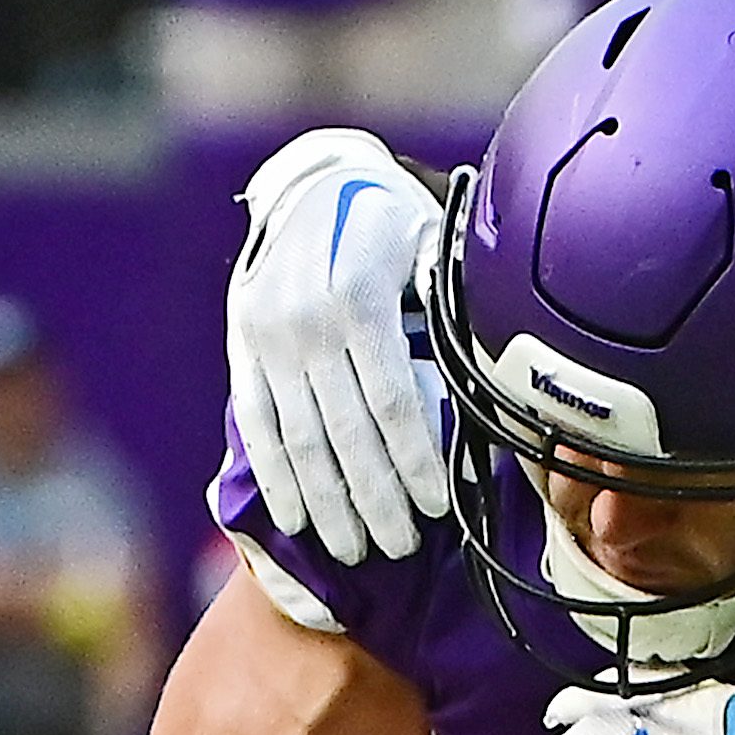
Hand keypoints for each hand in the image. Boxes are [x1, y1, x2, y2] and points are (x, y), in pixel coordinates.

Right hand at [226, 128, 453, 567]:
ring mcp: (268, 339)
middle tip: (399, 548)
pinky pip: (259, 426)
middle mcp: (306, 322)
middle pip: (345, 433)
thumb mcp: (431, 244)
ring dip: (327, 503)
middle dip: (374, 499)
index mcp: (360, 298)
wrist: (311, 185)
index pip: (392, 401)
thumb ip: (453, 305)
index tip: (437, 508)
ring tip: (354, 550)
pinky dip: (276, 477)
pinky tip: (298, 519)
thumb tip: (491, 372)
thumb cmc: (391, 223)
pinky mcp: (243, 350)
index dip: (414, 461)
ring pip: (299, 440)